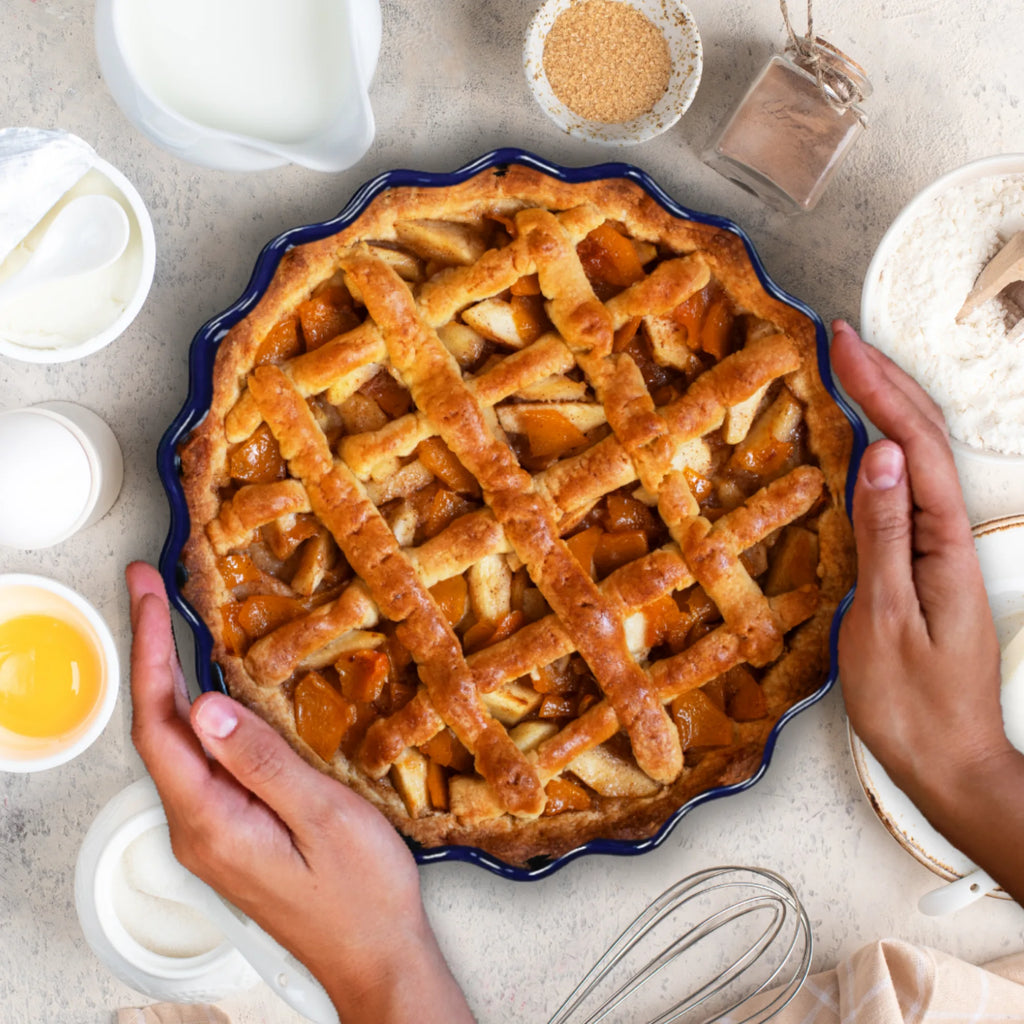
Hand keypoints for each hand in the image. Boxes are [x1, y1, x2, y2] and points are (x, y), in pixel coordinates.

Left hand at [126, 561, 474, 1023]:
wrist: (376, 957)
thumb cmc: (361, 895)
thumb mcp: (323, 818)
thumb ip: (262, 762)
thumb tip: (206, 707)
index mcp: (210, 821)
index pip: (159, 724)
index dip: (150, 651)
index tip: (146, 594)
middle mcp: (196, 826)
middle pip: (159, 727)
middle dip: (153, 651)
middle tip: (152, 587)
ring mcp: (212, 831)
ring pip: (179, 742)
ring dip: (174, 678)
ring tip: (175, 620)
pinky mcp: (232, 831)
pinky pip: (204, 760)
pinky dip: (200, 711)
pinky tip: (215, 686)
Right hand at [830, 321, 1023, 903]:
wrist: (952, 765)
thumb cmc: (913, 705)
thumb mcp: (884, 621)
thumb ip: (883, 535)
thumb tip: (875, 455)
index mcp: (943, 542)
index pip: (910, 443)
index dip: (877, 387)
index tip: (840, 341)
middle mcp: (948, 536)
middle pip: (922, 439)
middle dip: (885, 381)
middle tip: (840, 338)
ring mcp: (939, 551)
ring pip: (918, 461)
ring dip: (888, 407)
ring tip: (851, 372)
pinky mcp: (925, 568)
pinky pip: (906, 492)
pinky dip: (884, 452)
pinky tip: (862, 446)